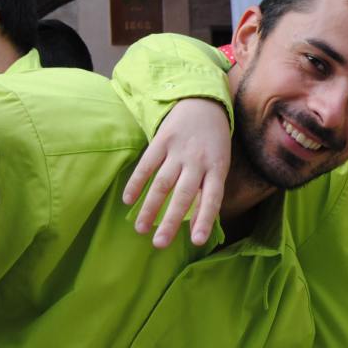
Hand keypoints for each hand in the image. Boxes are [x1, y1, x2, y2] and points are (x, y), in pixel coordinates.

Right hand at [123, 97, 230, 246]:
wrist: (203, 103)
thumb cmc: (213, 144)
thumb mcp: (219, 165)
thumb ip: (209, 192)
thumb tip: (197, 228)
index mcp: (217, 168)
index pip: (213, 198)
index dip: (205, 220)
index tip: (197, 241)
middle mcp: (198, 160)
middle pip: (184, 194)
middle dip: (171, 221)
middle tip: (159, 244)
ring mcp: (179, 150)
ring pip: (162, 183)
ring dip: (150, 207)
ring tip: (140, 229)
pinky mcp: (162, 140)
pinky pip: (147, 164)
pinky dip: (136, 182)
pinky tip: (128, 200)